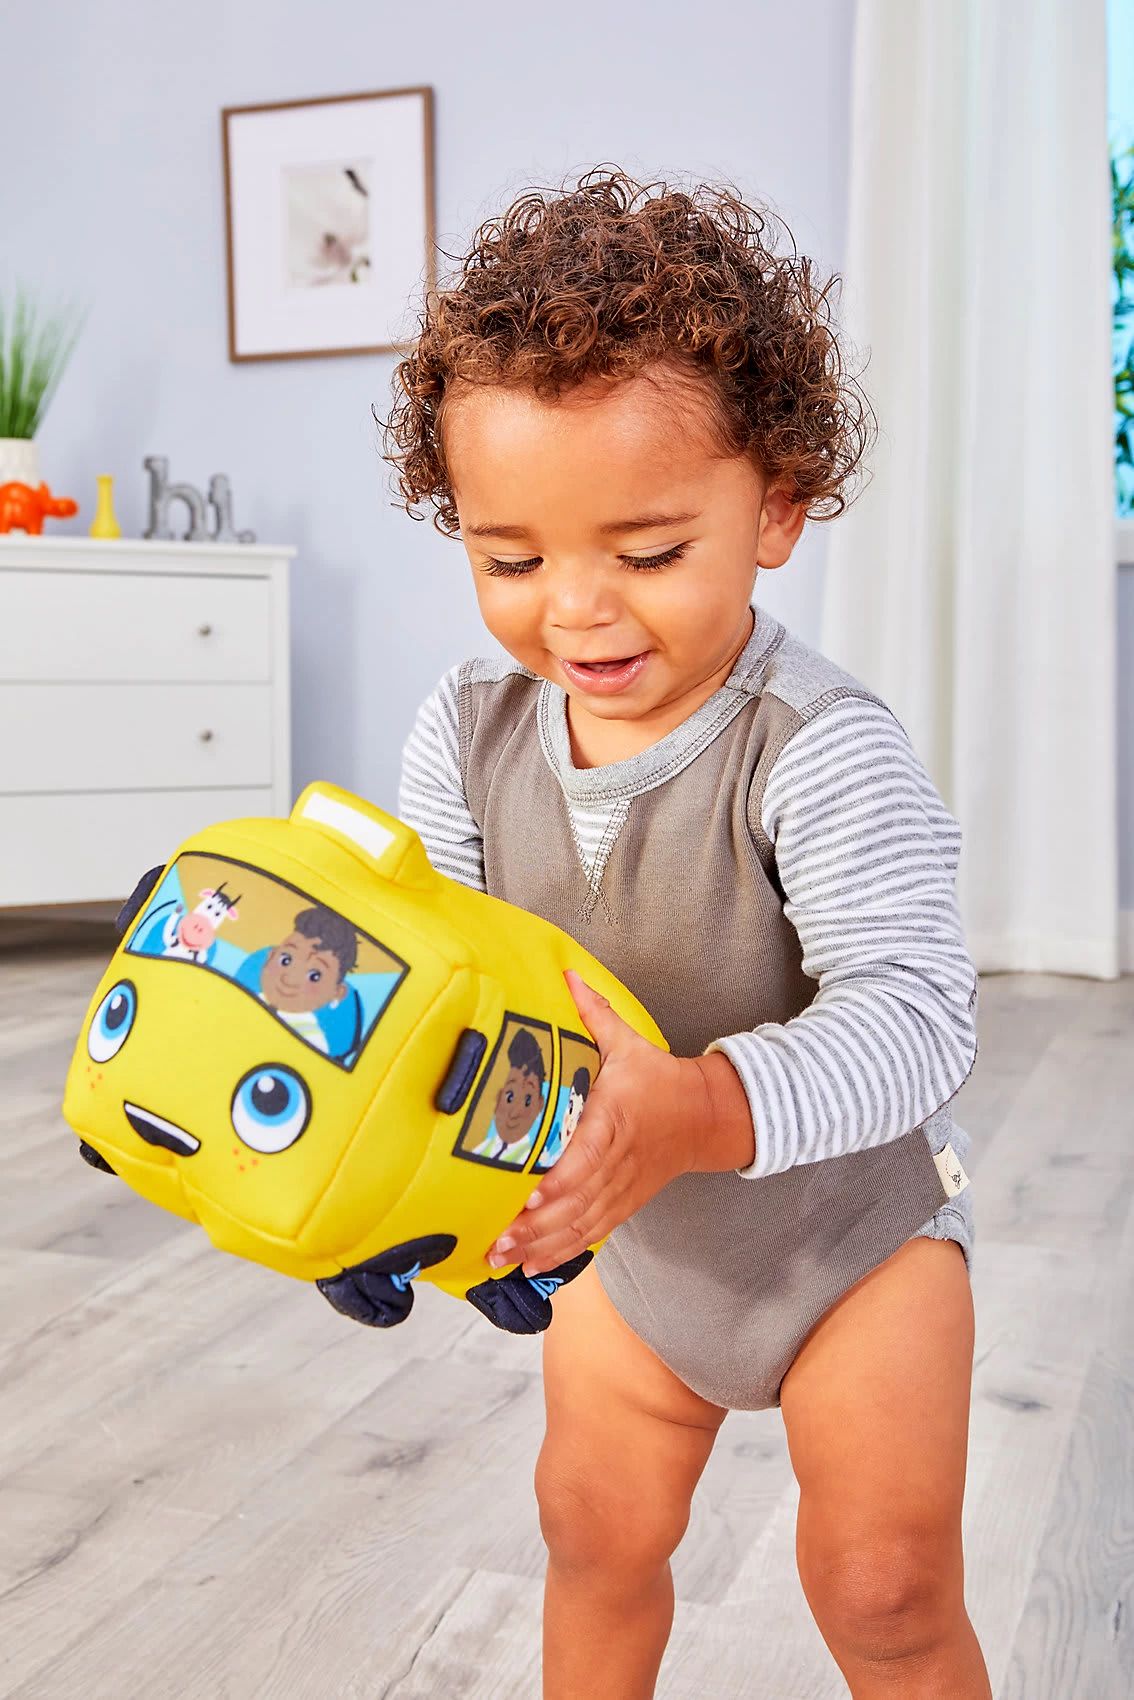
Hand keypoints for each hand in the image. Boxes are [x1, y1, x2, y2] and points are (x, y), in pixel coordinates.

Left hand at [488, 970, 754, 1275]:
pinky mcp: (623, 1204)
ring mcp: (621, 1188)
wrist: (706, 1117)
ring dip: (541, 1246)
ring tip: (502, 1258)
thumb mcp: (629, 1041)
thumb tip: (566, 974)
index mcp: (615, 1119)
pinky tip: (533, 1266)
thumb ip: (593, 1012)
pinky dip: (563, 1252)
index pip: (586, 1156)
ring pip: (580, 1224)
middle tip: (495, 1239)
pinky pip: (592, 1233)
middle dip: (534, 1226)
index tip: (526, 1196)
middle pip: (575, 1202)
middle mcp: (616, 1161)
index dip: (558, 1181)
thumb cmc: (659, 1079)